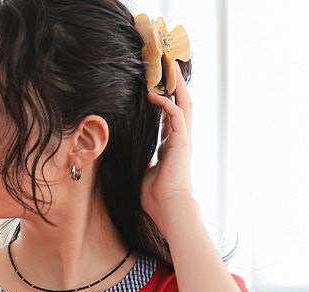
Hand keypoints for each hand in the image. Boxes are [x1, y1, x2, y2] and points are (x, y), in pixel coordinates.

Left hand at [141, 61, 194, 234]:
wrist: (168, 207)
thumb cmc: (155, 197)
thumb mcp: (142, 173)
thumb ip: (139, 160)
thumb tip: (125, 154)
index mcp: (171, 148)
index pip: (169, 119)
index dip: (163, 103)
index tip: (153, 90)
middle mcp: (180, 141)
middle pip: (181, 105)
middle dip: (176, 86)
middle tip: (168, 67)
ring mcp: (183, 140)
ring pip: (184, 104)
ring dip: (177, 86)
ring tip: (169, 67)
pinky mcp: (182, 142)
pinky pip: (176, 114)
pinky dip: (166, 103)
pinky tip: (153, 95)